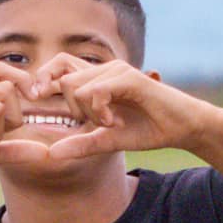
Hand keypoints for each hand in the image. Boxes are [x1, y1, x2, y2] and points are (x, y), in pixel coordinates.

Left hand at [27, 56, 222, 160]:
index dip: (44, 81)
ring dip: (89, 112)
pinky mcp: (129, 78)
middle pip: (64, 81)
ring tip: (111, 123)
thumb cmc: (148, 130)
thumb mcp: (108, 141)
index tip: (38, 100)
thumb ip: (82, 144)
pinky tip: (114, 122)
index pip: (59, 68)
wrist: (183, 127)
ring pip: (78, 87)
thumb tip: (52, 154)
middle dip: (74, 109)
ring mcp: (117, 71)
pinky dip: (100, 111)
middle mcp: (105, 69)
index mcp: (97, 79)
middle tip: (99, 123)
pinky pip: (97, 91)